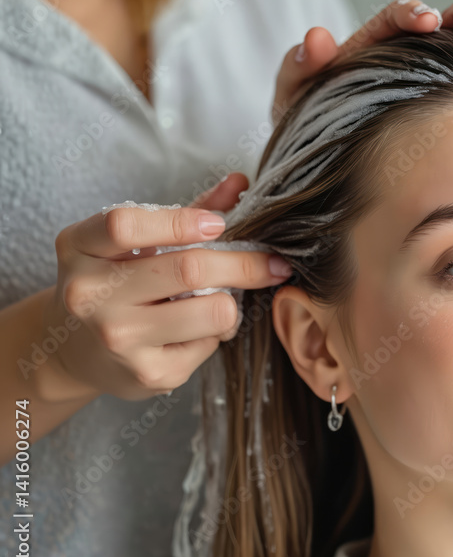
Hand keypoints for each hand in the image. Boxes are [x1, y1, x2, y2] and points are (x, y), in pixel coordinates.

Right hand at [45, 174, 292, 400]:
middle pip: (189, 269)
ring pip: (214, 310)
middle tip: (274, 263)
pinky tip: (191, 333)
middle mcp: (90, 294)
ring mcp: (118, 338)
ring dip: (229, 304)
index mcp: (81, 248)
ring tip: (214, 302)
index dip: (181, 222)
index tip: (219, 224)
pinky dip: (214, 333)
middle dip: (244, 264)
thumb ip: (186, 211)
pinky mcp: (148, 373)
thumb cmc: (116, 283)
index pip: (126, 226)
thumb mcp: (135, 243)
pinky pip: (211, 342)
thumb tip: (240, 183)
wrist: (75, 352)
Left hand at [271, 0, 452, 122]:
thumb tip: (316, 38)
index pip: (397, 19)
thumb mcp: (297, 105)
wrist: (338, 174)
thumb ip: (298, 71)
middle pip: (449, 20)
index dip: (412, 15)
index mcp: (376, 46)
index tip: (425, 23)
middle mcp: (415, 51)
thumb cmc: (317, 135)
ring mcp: (445, 69)